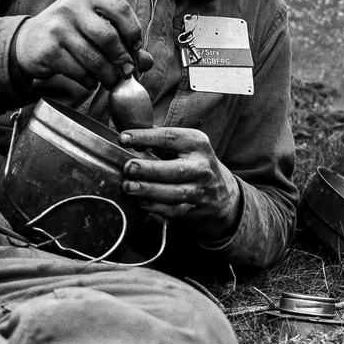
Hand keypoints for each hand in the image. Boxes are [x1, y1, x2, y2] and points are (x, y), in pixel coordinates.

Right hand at [13, 0, 152, 88]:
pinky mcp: (49, 50)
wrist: (27, 42)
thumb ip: (120, 40)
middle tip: (126, 72)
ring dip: (107, 75)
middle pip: (109, 36)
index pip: (120, 8)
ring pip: (94, 58)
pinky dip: (89, 80)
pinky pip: (79, 71)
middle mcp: (70, 6)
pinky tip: (90, 81)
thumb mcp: (91, 26)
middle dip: (122, 59)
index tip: (136, 48)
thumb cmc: (67, 32)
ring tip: (109, 80)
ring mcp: (57, 27)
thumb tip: (146, 62)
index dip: (133, 31)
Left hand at [118, 126, 240, 232]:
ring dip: (149, 191)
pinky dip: (156, 208)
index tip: (123, 138)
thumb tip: (123, 132)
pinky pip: (174, 211)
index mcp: (196, 143)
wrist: (220, 189)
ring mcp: (199, 189)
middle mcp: (201, 166)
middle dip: (149, 169)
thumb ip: (155, 137)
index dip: (145, 137)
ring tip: (128, 187)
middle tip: (128, 168)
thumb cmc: (190, 160)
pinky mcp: (194, 209)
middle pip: (175, 169)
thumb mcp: (182, 143)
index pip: (170, 137)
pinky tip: (140, 202)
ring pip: (175, 193)